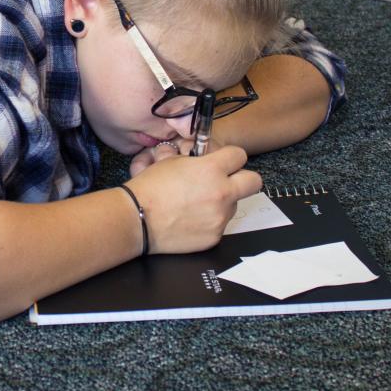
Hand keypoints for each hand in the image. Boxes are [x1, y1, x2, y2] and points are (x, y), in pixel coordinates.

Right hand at [123, 145, 261, 254]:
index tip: (223, 162)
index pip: (239, 155)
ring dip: (222, 202)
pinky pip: (220, 225)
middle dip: (243, 179)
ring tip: (196, 204)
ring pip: (234, 205)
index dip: (230, 157)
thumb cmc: (149, 189)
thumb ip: (193, 158)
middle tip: (227, 182)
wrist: (136, 219)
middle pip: (254, 182)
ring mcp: (220, 217)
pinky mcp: (214, 237)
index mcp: (211, 169)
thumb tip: (200, 154)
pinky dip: (209, 222)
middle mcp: (222, 193)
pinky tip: (190, 219)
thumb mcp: (170, 162)